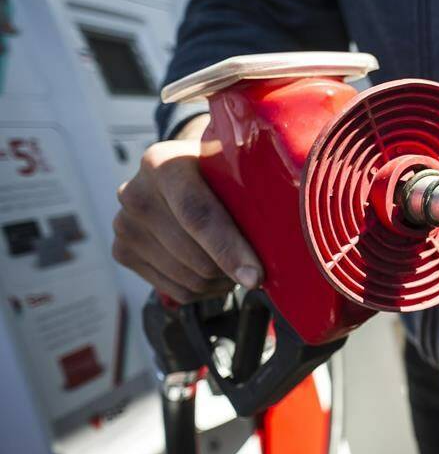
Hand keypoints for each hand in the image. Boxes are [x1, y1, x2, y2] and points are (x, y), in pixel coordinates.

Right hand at [112, 115, 261, 302]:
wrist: (182, 173)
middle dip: (232, 269)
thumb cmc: (220, 170)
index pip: (198, 215)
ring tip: (237, 264)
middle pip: (195, 256)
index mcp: (164, 163)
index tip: (256, 277)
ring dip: (221, 281)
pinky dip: (204, 290)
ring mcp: (124, 224)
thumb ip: (257, 181)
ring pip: (188, 278)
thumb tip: (301, 211)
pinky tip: (216, 271)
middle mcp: (135, 193)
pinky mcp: (122, 251)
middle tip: (257, 264)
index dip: (229, 249)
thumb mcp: (236, 164)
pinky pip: (175, 291)